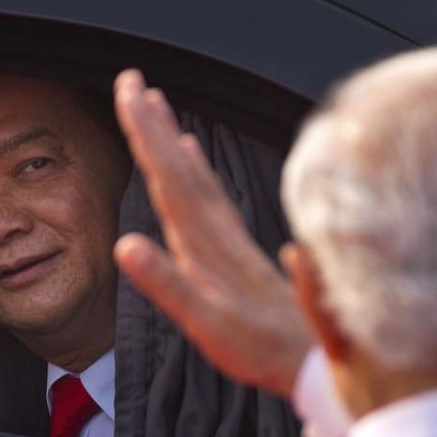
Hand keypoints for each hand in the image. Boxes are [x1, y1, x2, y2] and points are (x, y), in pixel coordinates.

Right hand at [112, 70, 310, 396]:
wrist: (311, 356)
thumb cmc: (254, 345)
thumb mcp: (204, 322)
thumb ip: (166, 283)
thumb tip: (125, 245)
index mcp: (202, 242)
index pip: (167, 177)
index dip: (145, 134)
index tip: (129, 91)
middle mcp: (216, 229)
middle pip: (178, 166)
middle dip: (152, 123)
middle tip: (132, 80)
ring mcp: (228, 235)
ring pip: (195, 175)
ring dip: (170, 138)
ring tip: (155, 105)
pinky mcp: (236, 245)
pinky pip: (211, 193)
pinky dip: (197, 167)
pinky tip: (191, 155)